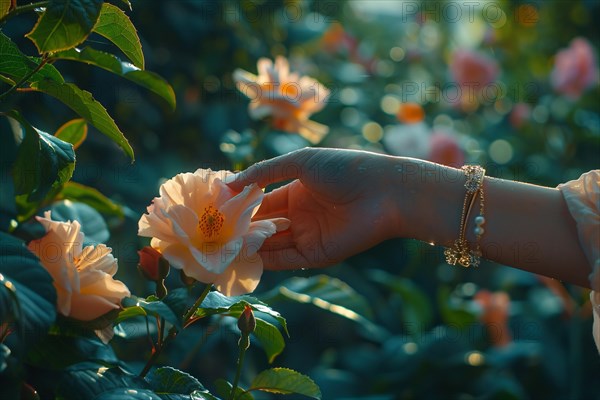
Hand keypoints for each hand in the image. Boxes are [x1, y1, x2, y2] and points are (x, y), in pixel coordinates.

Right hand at [226, 148, 401, 269]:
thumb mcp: (299, 162)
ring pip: (270, 244)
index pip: (259, 202)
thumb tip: (227, 183)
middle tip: (211, 234)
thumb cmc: (343, 169)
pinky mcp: (316, 255)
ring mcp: (307, 236)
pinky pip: (286, 259)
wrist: (384, 192)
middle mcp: (298, 215)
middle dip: (239, 230)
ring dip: (249, 246)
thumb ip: (263, 172)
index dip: (238, 206)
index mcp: (294, 191)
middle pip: (262, 225)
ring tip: (221, 247)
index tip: (213, 211)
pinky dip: (266, 259)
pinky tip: (246, 256)